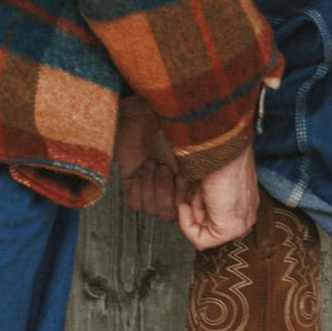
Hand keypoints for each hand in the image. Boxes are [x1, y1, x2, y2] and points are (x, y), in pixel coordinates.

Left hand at [115, 95, 186, 222]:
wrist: (146, 115)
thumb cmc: (173, 132)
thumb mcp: (192, 161)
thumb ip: (196, 187)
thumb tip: (198, 210)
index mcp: (189, 186)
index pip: (186, 212)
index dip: (182, 198)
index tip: (182, 178)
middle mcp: (170, 190)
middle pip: (167, 215)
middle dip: (165, 190)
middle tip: (165, 166)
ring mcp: (151, 188)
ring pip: (151, 210)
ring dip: (152, 185)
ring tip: (154, 163)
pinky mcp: (133, 185)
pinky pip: (135, 204)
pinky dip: (139, 187)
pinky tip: (143, 167)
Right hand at [177, 143, 258, 250]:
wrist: (223, 146)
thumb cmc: (216, 152)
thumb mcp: (210, 175)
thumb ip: (206, 191)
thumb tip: (191, 198)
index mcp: (244, 199)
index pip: (215, 214)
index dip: (196, 203)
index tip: (191, 188)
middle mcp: (246, 213)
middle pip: (209, 224)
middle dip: (192, 209)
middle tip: (188, 190)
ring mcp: (241, 223)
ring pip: (203, 232)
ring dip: (188, 212)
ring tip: (189, 192)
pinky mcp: (230, 229)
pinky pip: (200, 240)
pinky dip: (186, 224)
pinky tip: (184, 206)